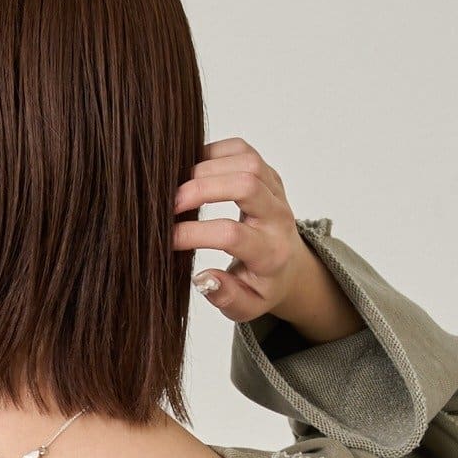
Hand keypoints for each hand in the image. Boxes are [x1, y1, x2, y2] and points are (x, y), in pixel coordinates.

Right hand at [173, 137, 363, 343]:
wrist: (289, 267)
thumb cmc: (261, 286)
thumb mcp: (246, 307)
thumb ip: (227, 297)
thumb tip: (203, 278)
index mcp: (270, 253)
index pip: (231, 235)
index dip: (194, 233)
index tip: (169, 239)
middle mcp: (278, 217)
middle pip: (246, 184)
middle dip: (201, 188)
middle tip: (170, 204)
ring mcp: (276, 191)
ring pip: (246, 161)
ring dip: (206, 167)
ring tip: (178, 186)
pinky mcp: (268, 174)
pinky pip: (243, 150)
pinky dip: (214, 152)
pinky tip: (193, 170)